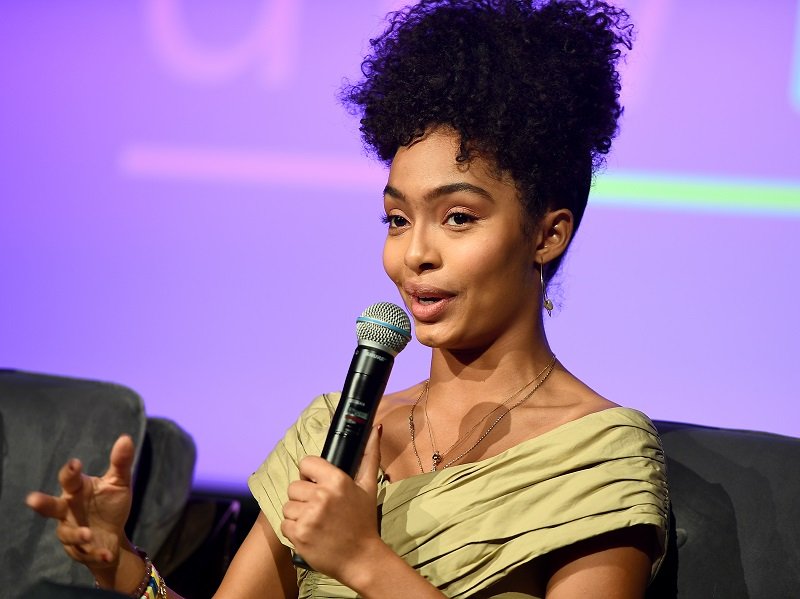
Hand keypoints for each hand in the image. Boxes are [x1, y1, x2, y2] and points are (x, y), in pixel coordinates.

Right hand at [26, 435, 136, 576]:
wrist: (113, 535)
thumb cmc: (110, 503)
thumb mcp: (119, 483)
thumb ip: (121, 463)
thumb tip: (126, 438)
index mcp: (77, 490)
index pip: (69, 479)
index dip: (70, 472)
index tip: (75, 464)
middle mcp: (68, 510)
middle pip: (51, 506)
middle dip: (42, 503)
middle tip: (32, 499)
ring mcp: (71, 530)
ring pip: (67, 533)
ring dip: (76, 534)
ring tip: (88, 533)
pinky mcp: (79, 549)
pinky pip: (84, 552)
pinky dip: (96, 553)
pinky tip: (107, 554)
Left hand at [281, 424, 386, 582]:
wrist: (362, 558)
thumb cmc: (364, 521)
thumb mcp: (369, 486)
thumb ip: (370, 455)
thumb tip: (376, 428)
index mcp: (337, 480)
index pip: (305, 464)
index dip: (310, 475)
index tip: (318, 486)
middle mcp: (321, 496)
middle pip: (294, 486)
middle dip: (303, 497)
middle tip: (320, 510)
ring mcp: (309, 516)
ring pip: (287, 506)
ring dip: (298, 514)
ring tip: (316, 523)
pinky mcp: (299, 534)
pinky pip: (284, 524)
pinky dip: (294, 530)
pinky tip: (310, 534)